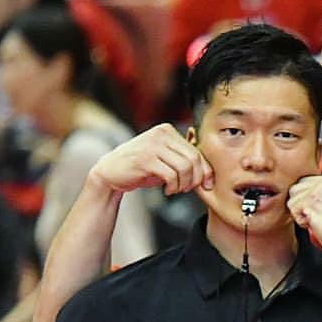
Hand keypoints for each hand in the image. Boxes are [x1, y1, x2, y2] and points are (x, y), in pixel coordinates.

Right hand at [89, 124, 213, 196]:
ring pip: (184, 168)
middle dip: (195, 179)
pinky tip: (167, 190)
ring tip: (175, 190)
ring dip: (184, 184)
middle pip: (194, 159)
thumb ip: (184, 159)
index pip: (196, 151)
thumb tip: (209, 173)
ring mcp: (153, 145)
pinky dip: (173, 187)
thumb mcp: (165, 160)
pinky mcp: (145, 159)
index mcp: (168, 130)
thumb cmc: (141, 168)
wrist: (111, 172)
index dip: (204, 171)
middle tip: (186, 189)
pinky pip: (171, 175)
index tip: (205, 184)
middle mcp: (161, 133)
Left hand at [287, 174, 321, 261]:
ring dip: (301, 213)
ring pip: (292, 199)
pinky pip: (293, 209)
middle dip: (302, 205)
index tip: (319, 211)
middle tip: (318, 217)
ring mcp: (319, 190)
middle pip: (296, 188)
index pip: (306, 182)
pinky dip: (301, 221)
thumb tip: (302, 195)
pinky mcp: (312, 201)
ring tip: (318, 220)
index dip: (307, 200)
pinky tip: (316, 224)